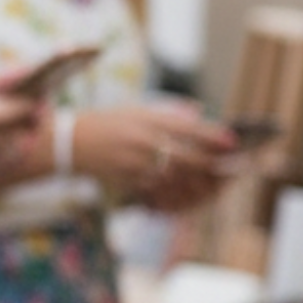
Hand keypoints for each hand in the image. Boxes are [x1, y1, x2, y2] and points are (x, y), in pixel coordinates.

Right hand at [0, 87, 40, 191]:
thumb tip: (1, 86)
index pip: (4, 112)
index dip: (26, 106)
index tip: (38, 99)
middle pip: (9, 135)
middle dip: (26, 125)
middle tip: (38, 115)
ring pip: (3, 154)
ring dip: (17, 142)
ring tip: (24, 132)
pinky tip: (2, 147)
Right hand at [76, 101, 235, 211]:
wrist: (69, 141)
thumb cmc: (104, 122)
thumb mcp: (135, 110)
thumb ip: (167, 113)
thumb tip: (198, 114)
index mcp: (148, 119)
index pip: (191, 128)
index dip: (215, 137)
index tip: (233, 142)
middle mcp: (145, 140)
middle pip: (190, 158)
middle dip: (213, 166)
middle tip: (229, 169)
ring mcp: (136, 162)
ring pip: (178, 179)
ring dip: (197, 183)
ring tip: (211, 183)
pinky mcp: (128, 180)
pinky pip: (160, 190)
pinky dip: (175, 193)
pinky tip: (184, 192)